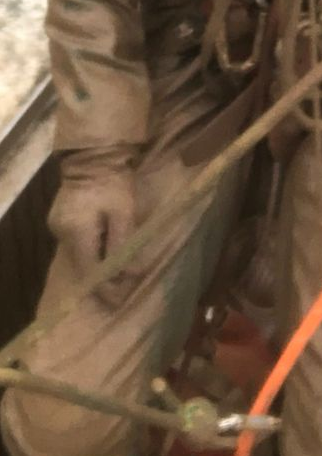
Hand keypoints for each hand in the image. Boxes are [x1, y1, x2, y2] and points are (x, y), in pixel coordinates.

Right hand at [48, 145, 140, 307]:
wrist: (94, 155)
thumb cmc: (114, 182)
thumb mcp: (124, 211)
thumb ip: (124, 242)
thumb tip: (131, 274)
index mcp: (77, 231)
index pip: (90, 269)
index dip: (106, 286)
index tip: (121, 300)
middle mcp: (62, 232)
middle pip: (84, 265)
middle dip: (104, 278)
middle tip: (125, 289)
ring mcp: (57, 227)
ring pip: (80, 255)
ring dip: (98, 263)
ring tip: (120, 273)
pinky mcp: (59, 221)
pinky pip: (77, 243)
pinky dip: (92, 250)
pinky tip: (106, 252)